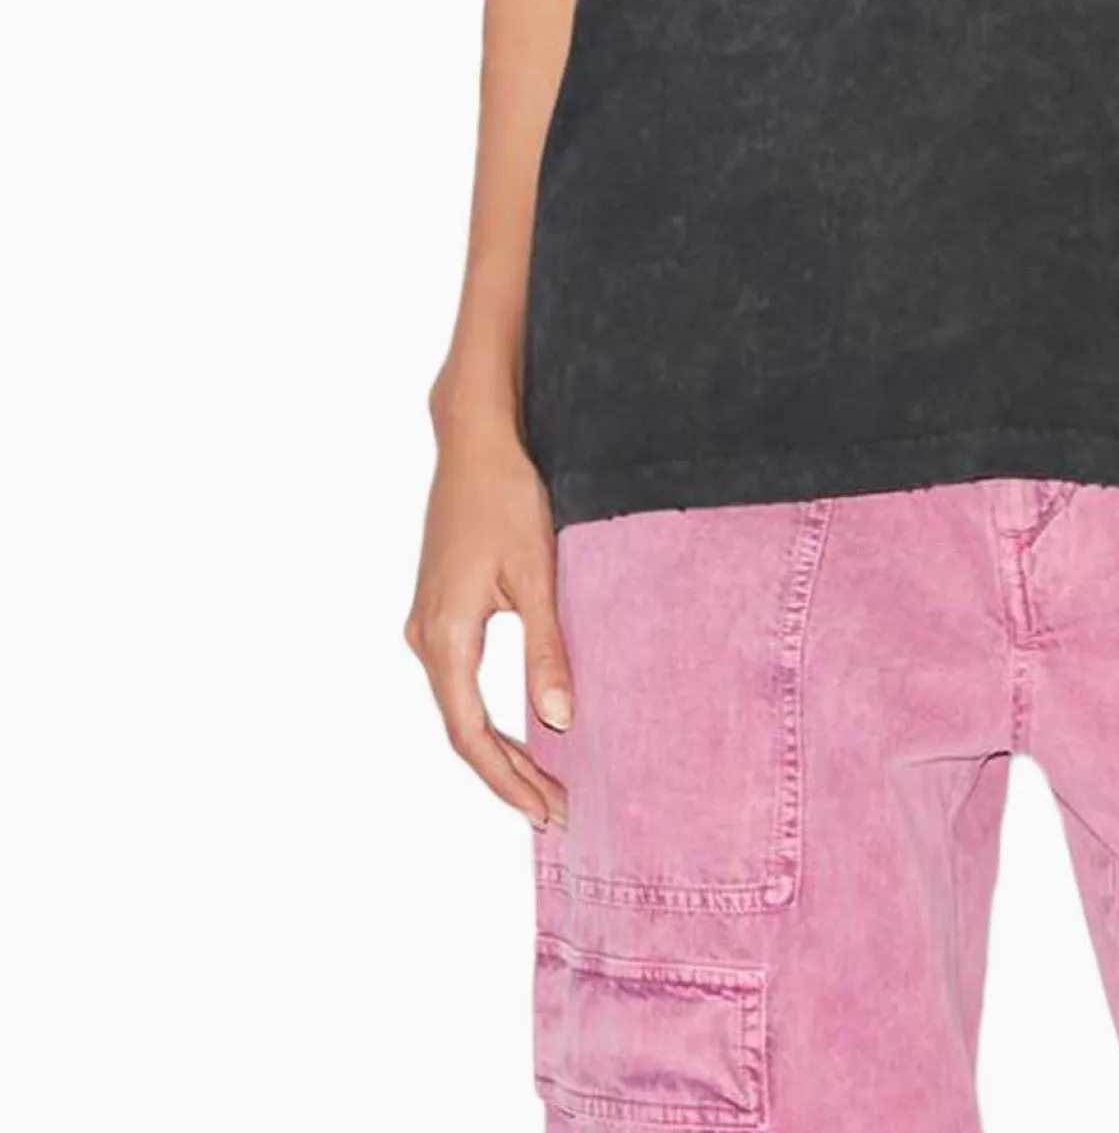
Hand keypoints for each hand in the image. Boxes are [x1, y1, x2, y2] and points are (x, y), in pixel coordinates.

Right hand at [404, 408, 572, 828]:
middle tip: (556, 809)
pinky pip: (459, 680)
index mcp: (446, 637)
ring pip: (459, 707)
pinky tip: (522, 726)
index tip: (547, 810)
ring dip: (499, 746)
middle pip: (462, 729)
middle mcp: (425, 638)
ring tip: (545, 780)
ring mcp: (426, 623)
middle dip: (508, 774)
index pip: (471, 735)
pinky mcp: (437, 609)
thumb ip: (546, 649)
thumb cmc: (507, 499)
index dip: (508, 781)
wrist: (474, 443)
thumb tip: (559, 722)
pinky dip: (489, 713)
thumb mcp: (537, 574)